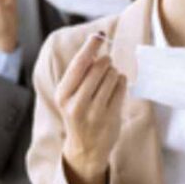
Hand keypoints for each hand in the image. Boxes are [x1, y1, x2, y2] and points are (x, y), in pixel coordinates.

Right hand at [58, 32, 126, 183]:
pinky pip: (121, 87)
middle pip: (99, 67)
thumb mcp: (70, 95)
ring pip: (112, 75)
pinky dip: (121, 82)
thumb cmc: (79, 113)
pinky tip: (116, 87)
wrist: (85, 148)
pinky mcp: (110, 117)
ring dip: (114, 72)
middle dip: (105, 62)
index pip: (79, 63)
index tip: (100, 35)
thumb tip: (96, 43)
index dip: (91, 46)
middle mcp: (75, 103)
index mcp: (63, 94)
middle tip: (105, 66)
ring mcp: (94, 112)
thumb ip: (80, 72)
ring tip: (109, 80)